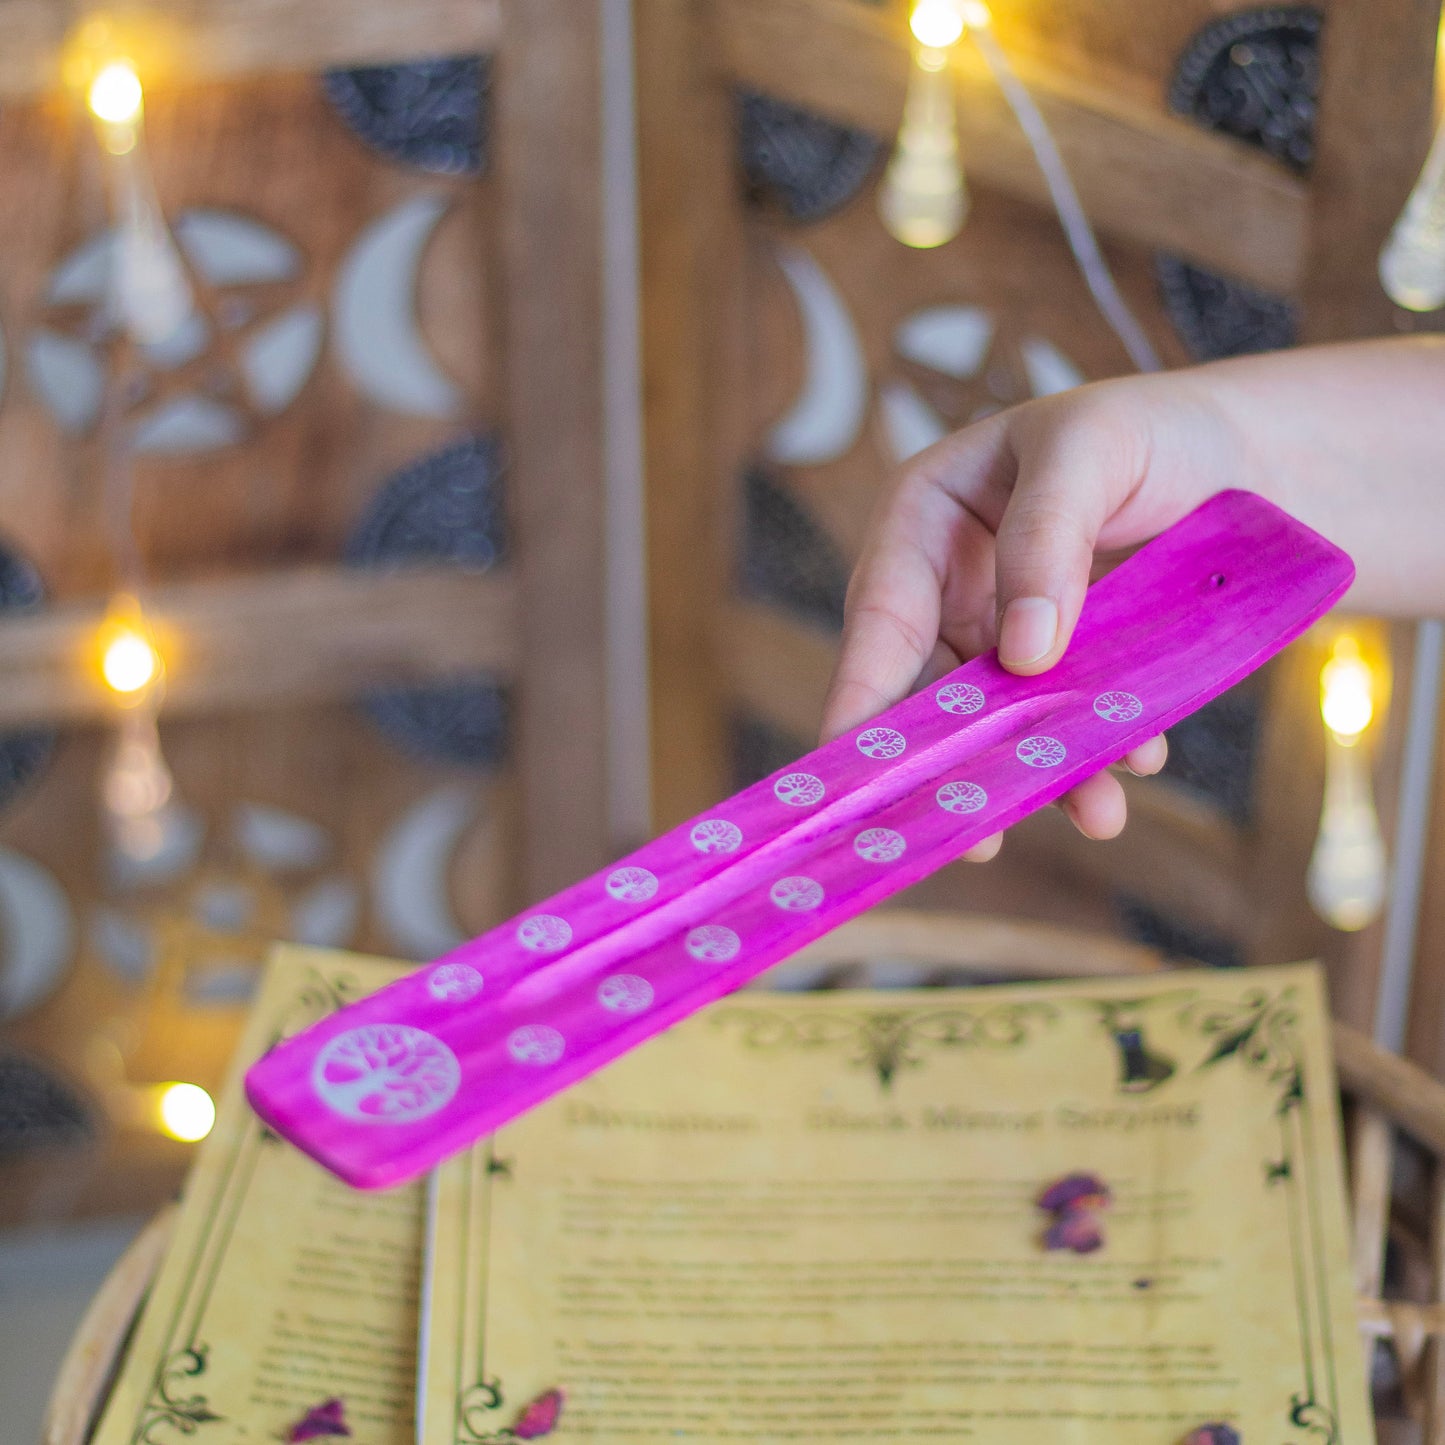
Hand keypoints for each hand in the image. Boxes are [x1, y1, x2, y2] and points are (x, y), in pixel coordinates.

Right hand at [821, 373, 1243, 856]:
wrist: (1251, 458)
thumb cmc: (1154, 428)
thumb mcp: (1092, 449)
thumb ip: (1047, 538)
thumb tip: (1022, 655)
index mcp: (923, 515)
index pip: (878, 615)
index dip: (862, 695)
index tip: (854, 767)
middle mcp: (950, 581)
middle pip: (930, 686)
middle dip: (956, 759)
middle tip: (976, 832)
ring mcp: (1003, 627)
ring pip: (999, 717)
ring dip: (1040, 769)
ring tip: (1097, 813)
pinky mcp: (1061, 663)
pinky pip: (1061, 719)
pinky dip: (1096, 750)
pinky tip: (1141, 759)